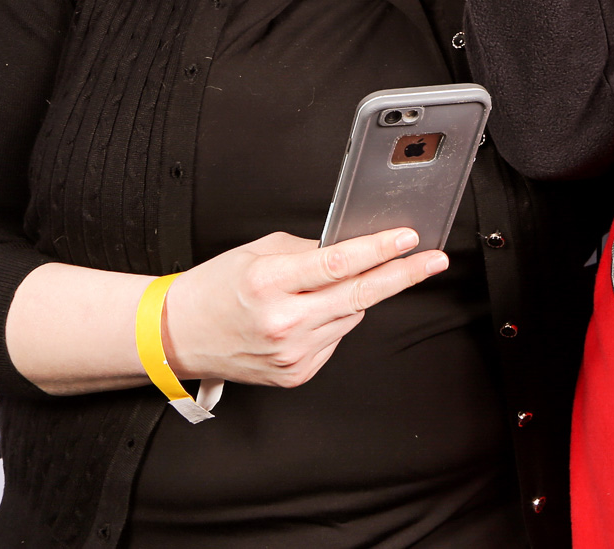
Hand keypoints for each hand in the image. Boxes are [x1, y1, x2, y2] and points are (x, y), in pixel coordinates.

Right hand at [161, 228, 445, 387]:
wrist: (179, 336)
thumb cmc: (214, 290)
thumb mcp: (257, 252)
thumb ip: (307, 250)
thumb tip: (351, 247)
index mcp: (270, 283)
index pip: (339, 263)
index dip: (379, 249)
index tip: (408, 238)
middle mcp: (283, 322)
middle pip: (360, 295)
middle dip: (403, 275)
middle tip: (433, 260)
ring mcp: (292, 353)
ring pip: (350, 316)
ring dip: (352, 297)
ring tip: (321, 290)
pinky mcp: (296, 374)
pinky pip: (335, 338)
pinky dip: (332, 321)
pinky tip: (308, 315)